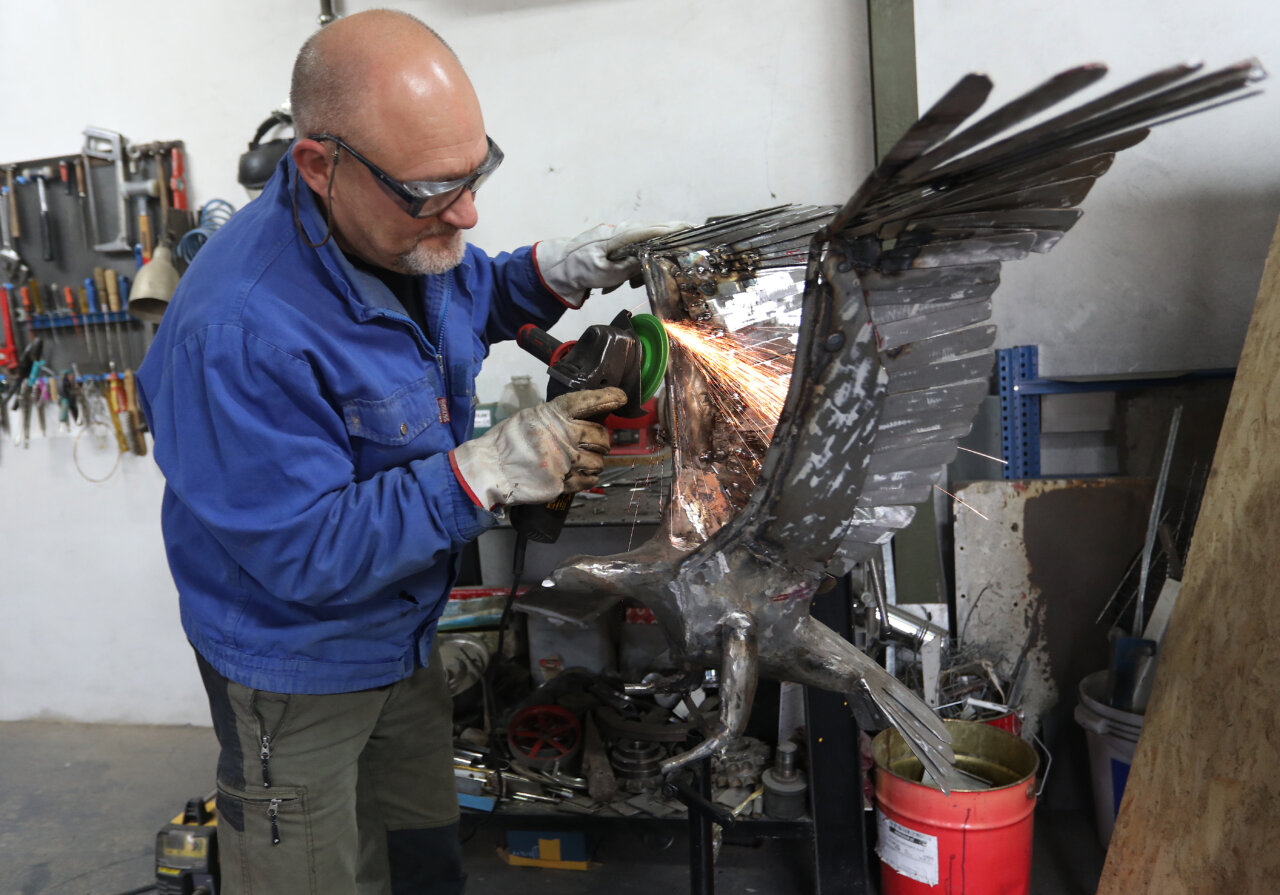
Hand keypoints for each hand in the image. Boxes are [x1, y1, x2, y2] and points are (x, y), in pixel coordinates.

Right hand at [450, 387, 626, 507]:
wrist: (492, 469)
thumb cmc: (509, 443)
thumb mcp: (530, 418)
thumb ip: (555, 418)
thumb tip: (580, 419)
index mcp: (553, 414)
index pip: (586, 402)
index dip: (606, 398)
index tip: (620, 398)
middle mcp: (562, 435)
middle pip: (600, 436)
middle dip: (603, 441)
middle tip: (598, 444)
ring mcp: (564, 459)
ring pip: (598, 461)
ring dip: (596, 462)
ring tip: (586, 462)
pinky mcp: (563, 481)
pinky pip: (589, 479)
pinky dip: (590, 477)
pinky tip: (584, 475)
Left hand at [534, 221, 693, 306]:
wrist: (559, 267)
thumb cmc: (579, 269)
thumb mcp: (605, 274)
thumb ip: (628, 267)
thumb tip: (648, 261)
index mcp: (618, 236)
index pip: (651, 230)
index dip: (672, 230)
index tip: (690, 229)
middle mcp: (620, 230)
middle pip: (653, 229)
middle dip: (670, 235)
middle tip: (690, 235)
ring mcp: (618, 233)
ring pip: (645, 239)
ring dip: (650, 252)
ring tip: (640, 269)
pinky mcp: (617, 240)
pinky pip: (636, 244)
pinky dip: (638, 258)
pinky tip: (628, 274)